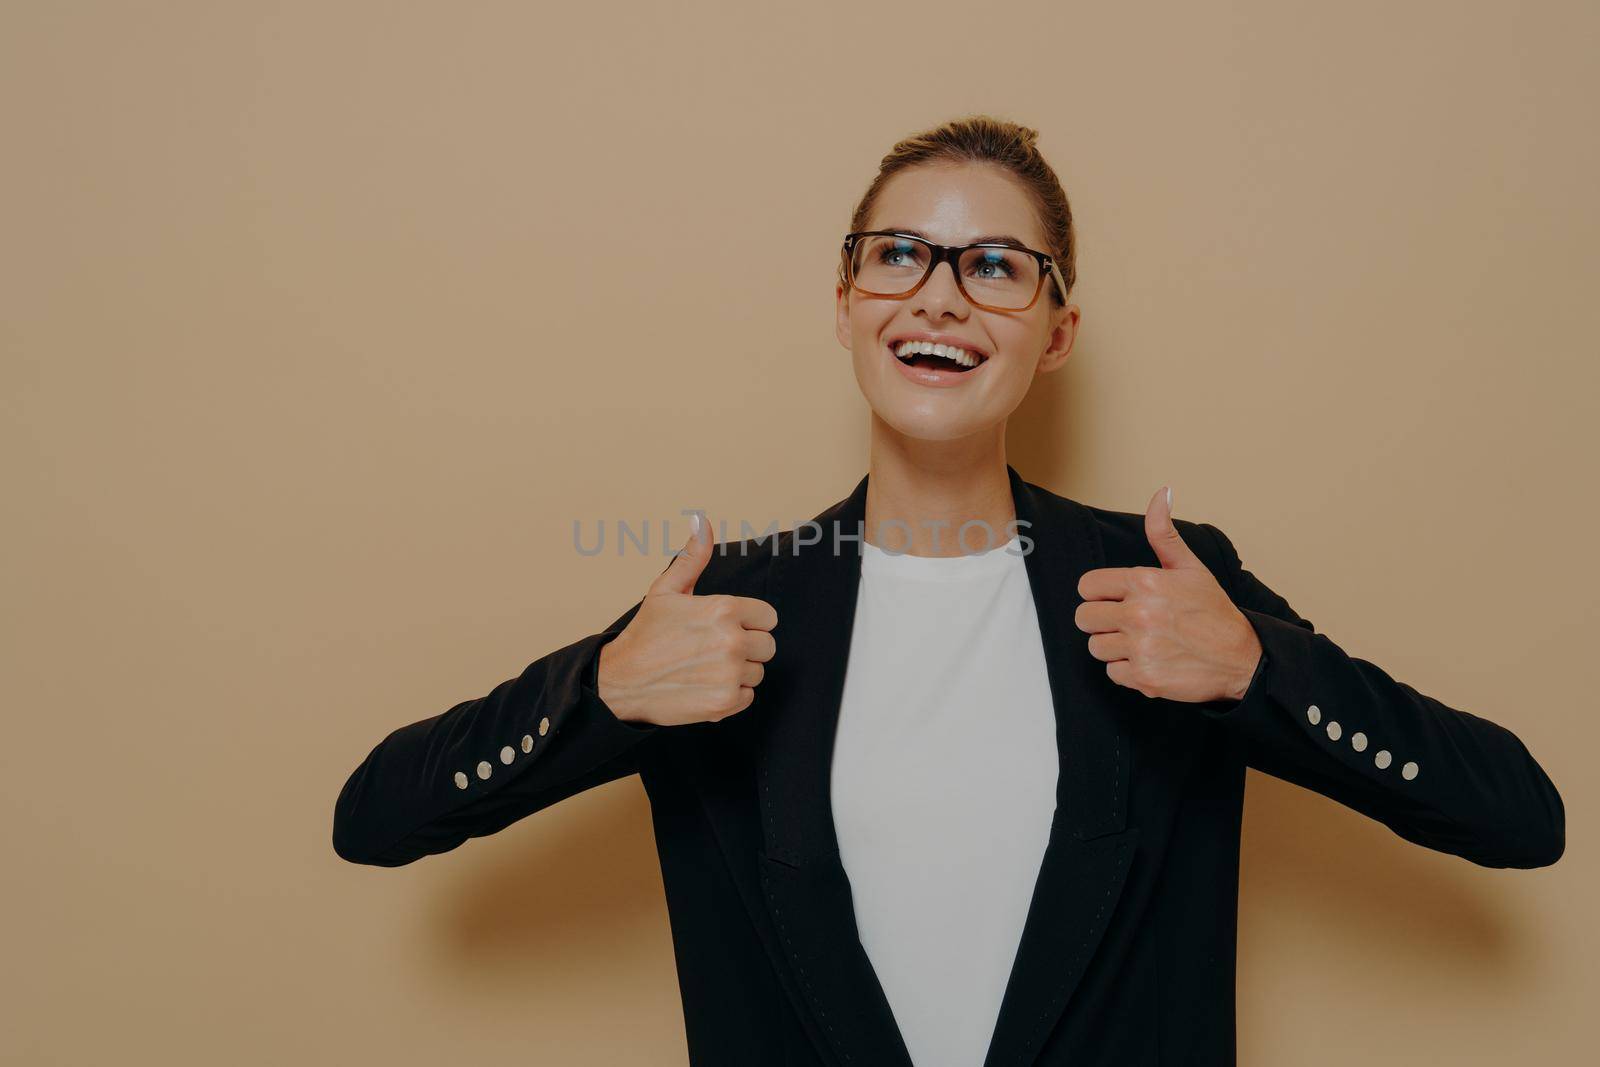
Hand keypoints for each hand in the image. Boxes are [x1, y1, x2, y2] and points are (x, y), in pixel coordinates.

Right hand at [596, 512, 778, 725]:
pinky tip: (705, 685)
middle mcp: (732, 641)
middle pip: (768, 645)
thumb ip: (693, 557)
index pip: (768, 617)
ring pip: (757, 672)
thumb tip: (702, 522)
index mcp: (724, 609)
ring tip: (705, 668)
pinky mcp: (725, 702)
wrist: (620, 682)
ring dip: (738, 672)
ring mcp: (730, 674)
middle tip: (713, 649)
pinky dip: (730, 694)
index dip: (749, 622)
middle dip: (746, 647)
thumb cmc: (645, 635)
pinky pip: (748, 696)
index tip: (726, 628)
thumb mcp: (666, 590)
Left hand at [1074, 486, 1261, 703]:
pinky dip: (1128, 670)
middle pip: (1084, 617)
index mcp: (1145, 582)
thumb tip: (1161, 493)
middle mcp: (1138, 614)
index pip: (1087, 586)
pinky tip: (1151, 660)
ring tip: (1142, 641)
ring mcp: (1140, 647)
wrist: (1242, 658)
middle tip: (1128, 622)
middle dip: (1102, 620)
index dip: (1100, 593)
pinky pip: (1112, 673)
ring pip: (1095, 646)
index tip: (1116, 598)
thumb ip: (1164, 533)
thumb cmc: (1213, 611)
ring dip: (1114, 646)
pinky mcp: (1143, 677)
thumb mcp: (1190, 567)